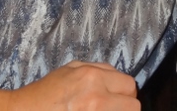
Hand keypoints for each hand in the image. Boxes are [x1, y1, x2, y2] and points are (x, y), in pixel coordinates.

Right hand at [7, 61, 139, 110]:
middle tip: (111, 108)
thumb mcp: (70, 70)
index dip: (124, 93)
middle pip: (133, 105)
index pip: (130, 85)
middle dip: (124, 107)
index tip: (118, 99)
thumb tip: (118, 77)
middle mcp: (96, 97)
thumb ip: (98, 69)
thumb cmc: (43, 94)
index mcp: (92, 77)